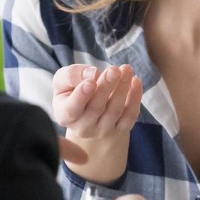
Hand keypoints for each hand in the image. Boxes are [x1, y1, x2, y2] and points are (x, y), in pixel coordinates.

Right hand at [51, 63, 142, 182]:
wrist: (88, 112)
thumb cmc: (73, 92)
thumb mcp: (63, 81)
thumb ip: (71, 75)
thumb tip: (92, 73)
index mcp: (65, 115)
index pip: (72, 109)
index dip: (81, 96)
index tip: (91, 82)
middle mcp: (83, 127)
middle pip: (96, 108)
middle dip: (106, 87)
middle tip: (114, 70)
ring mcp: (103, 130)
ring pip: (114, 110)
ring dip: (122, 88)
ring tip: (126, 69)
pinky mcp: (120, 128)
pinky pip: (130, 115)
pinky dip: (135, 98)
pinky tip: (136, 81)